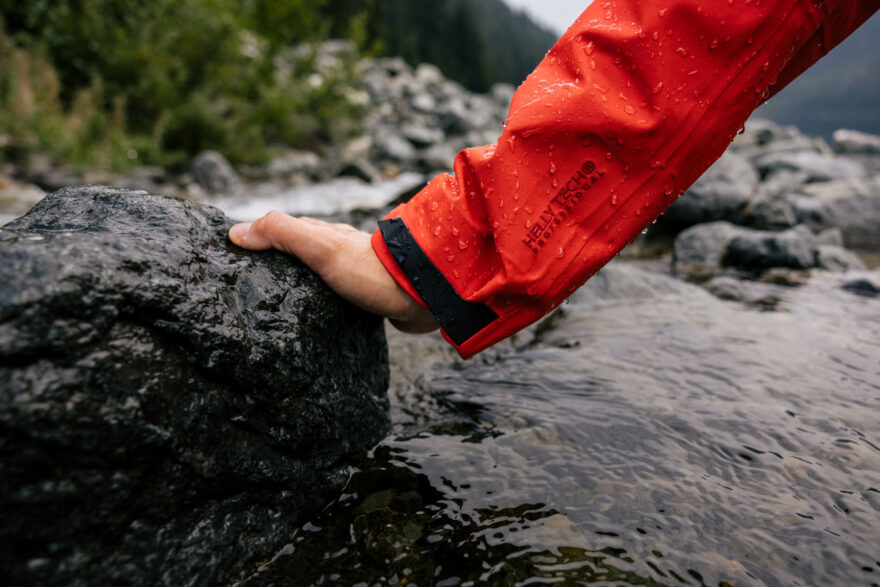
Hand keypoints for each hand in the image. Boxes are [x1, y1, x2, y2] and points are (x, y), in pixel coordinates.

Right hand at [228, 211, 438, 333]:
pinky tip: (312, 322)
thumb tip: (236, 232)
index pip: (284, 231)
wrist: (424, 296)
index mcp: (327, 235)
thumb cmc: (371, 271)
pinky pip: (336, 301)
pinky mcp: (368, 300)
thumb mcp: (320, 247)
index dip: (258, 238)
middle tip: (247, 286)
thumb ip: (282, 234)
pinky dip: (320, 306)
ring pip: (318, 278)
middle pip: (300, 255)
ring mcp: (355, 276)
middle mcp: (340, 252)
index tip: (230, 253)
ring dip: (299, 287)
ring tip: (273, 307)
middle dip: (276, 264)